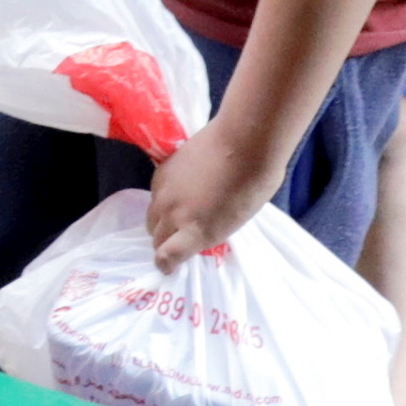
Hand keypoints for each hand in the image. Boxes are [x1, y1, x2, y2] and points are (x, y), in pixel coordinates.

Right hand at [144, 113, 293, 263]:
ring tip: (179, 215)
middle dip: (165, 243)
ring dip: (161, 221)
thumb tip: (198, 232)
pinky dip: (162, 199)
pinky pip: (154, 195)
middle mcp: (174, 214)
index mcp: (196, 231)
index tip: (172, 265)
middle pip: (156, 238)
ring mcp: (164, 192)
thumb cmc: (253, 184)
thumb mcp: (235, 221)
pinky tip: (179, 191)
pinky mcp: (161, 171)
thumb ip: (210, 231)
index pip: (166, 257)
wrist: (245, 141)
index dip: (166, 264)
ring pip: (152, 216)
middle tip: (180, 238)